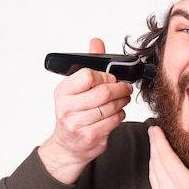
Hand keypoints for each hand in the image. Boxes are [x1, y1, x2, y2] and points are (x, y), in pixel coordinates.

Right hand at [38, 38, 133, 183]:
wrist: (67, 146)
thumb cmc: (73, 114)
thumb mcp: (75, 89)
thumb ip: (89, 65)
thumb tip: (96, 42)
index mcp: (63, 92)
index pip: (88, 75)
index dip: (104, 76)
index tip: (111, 77)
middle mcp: (67, 108)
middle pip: (104, 92)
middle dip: (120, 88)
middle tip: (125, 87)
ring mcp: (78, 124)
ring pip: (112, 106)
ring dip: (123, 101)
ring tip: (123, 98)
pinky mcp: (91, 136)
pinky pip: (114, 120)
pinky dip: (120, 114)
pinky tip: (117, 112)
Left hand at [148, 126, 188, 188]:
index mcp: (184, 187)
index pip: (165, 157)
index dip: (158, 140)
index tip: (155, 128)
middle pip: (155, 163)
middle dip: (154, 145)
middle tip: (154, 132)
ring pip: (151, 175)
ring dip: (153, 159)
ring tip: (155, 147)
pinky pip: (153, 187)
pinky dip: (154, 174)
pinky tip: (159, 170)